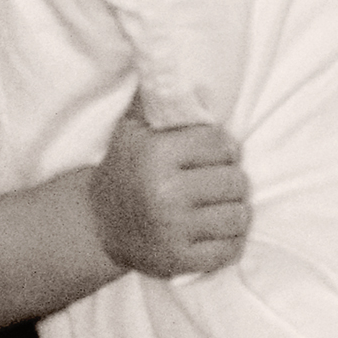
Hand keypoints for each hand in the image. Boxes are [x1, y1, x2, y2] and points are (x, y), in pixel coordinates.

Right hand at [88, 100, 251, 277]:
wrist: (99, 223)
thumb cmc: (125, 168)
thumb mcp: (131, 129)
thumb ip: (158, 102)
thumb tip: (186, 76)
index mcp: (156, 155)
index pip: (220, 144)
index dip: (224, 146)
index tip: (217, 152)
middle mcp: (165, 193)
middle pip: (234, 181)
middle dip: (232, 177)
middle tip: (219, 178)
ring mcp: (174, 231)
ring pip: (238, 216)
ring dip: (234, 209)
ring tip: (220, 203)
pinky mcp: (180, 261)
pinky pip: (229, 250)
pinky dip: (230, 239)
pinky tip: (215, 228)